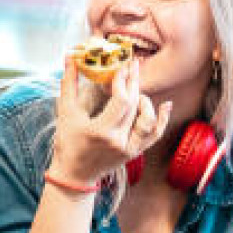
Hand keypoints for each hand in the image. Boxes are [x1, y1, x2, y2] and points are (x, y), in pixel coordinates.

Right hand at [49, 55, 171, 185]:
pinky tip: (166, 105)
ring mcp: (129, 148)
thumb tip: (70, 57)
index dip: (123, 81)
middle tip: (133, 66)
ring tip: (137, 89)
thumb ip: (69, 84)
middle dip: (134, 83)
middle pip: (135, 106)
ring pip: (148, 120)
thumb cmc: (67, 144)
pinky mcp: (135, 152)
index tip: (121, 67)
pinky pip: (154, 135)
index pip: (121, 101)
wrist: (74, 175)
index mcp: (101, 131)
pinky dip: (162, 120)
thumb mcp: (66, 112)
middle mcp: (119, 141)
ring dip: (146, 101)